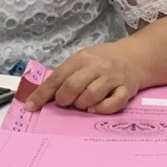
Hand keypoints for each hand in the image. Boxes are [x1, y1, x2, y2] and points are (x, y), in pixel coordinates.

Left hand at [22, 43, 145, 113]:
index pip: (57, 77)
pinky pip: (113, 104)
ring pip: (91, 96)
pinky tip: (96, 108)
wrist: (135, 57)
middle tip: (66, 103)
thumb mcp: (82, 62)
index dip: (42, 94)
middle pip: (72, 86)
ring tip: (82, 103)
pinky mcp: (127, 89)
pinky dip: (102, 109)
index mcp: (81, 59)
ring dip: (81, 104)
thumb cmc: (102, 61)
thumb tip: (40, 97)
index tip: (31, 107)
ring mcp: (112, 78)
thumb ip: (65, 77)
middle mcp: (96, 67)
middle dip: (64, 100)